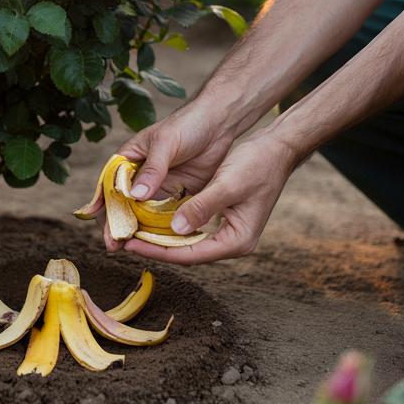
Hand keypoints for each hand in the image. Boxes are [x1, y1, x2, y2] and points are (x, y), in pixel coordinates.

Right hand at [100, 98, 237, 250]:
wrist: (219, 123)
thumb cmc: (187, 124)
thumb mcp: (166, 143)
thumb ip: (152, 170)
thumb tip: (134, 196)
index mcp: (129, 158)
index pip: (109, 183)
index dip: (101, 203)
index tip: (96, 221)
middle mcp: (141, 175)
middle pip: (122, 203)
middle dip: (117, 223)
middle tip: (114, 244)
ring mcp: (159, 187)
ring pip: (142, 213)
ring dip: (136, 230)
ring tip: (130, 248)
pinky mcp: (178, 194)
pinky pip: (165, 215)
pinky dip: (159, 229)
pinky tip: (156, 243)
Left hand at [117, 133, 298, 263]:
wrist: (277, 149)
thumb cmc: (257, 165)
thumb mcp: (227, 184)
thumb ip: (202, 208)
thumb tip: (176, 229)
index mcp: (237, 241)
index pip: (190, 255)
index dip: (159, 251)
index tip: (132, 244)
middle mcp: (232, 242)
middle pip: (187, 252)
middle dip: (156, 247)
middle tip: (125, 240)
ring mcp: (227, 232)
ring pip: (187, 241)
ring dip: (162, 236)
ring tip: (133, 231)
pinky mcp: (222, 219)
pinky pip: (192, 227)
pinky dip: (172, 224)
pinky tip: (152, 217)